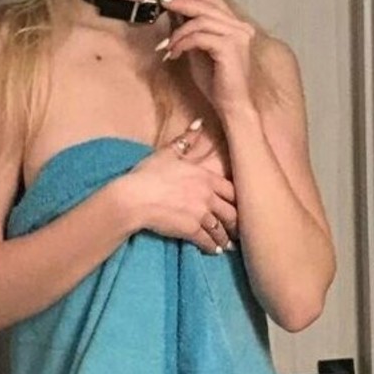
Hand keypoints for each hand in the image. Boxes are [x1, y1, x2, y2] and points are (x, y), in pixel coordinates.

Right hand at [121, 123, 237, 253]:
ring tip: (227, 245)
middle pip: (231, 212)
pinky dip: (212, 247)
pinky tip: (213, 251)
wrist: (133, 198)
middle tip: (239, 231)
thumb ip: (186, 139)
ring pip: (221, 229)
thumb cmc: (148, 174)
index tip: (240, 207)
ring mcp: (200, 213)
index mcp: (204, 176)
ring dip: (225, 238)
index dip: (237, 200)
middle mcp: (207, 195)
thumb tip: (200, 122)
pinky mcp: (191, 229)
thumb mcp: (167, 153)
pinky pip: (207, 241)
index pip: (231, 190)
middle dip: (236, 223)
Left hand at [158, 0, 257, 114]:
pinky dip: (182, 43)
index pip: (214, 0)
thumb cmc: (215, 82)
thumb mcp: (199, 50)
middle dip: (182, 2)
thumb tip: (175, 13)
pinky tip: (173, 53)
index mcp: (236, 26)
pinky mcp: (229, 48)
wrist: (230, 105)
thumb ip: (192, 32)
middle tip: (162, 0)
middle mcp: (240, 28)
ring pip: (201, 21)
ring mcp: (237, 37)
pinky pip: (199, 38)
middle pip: (207, 5)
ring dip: (178, 32)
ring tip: (167, 45)